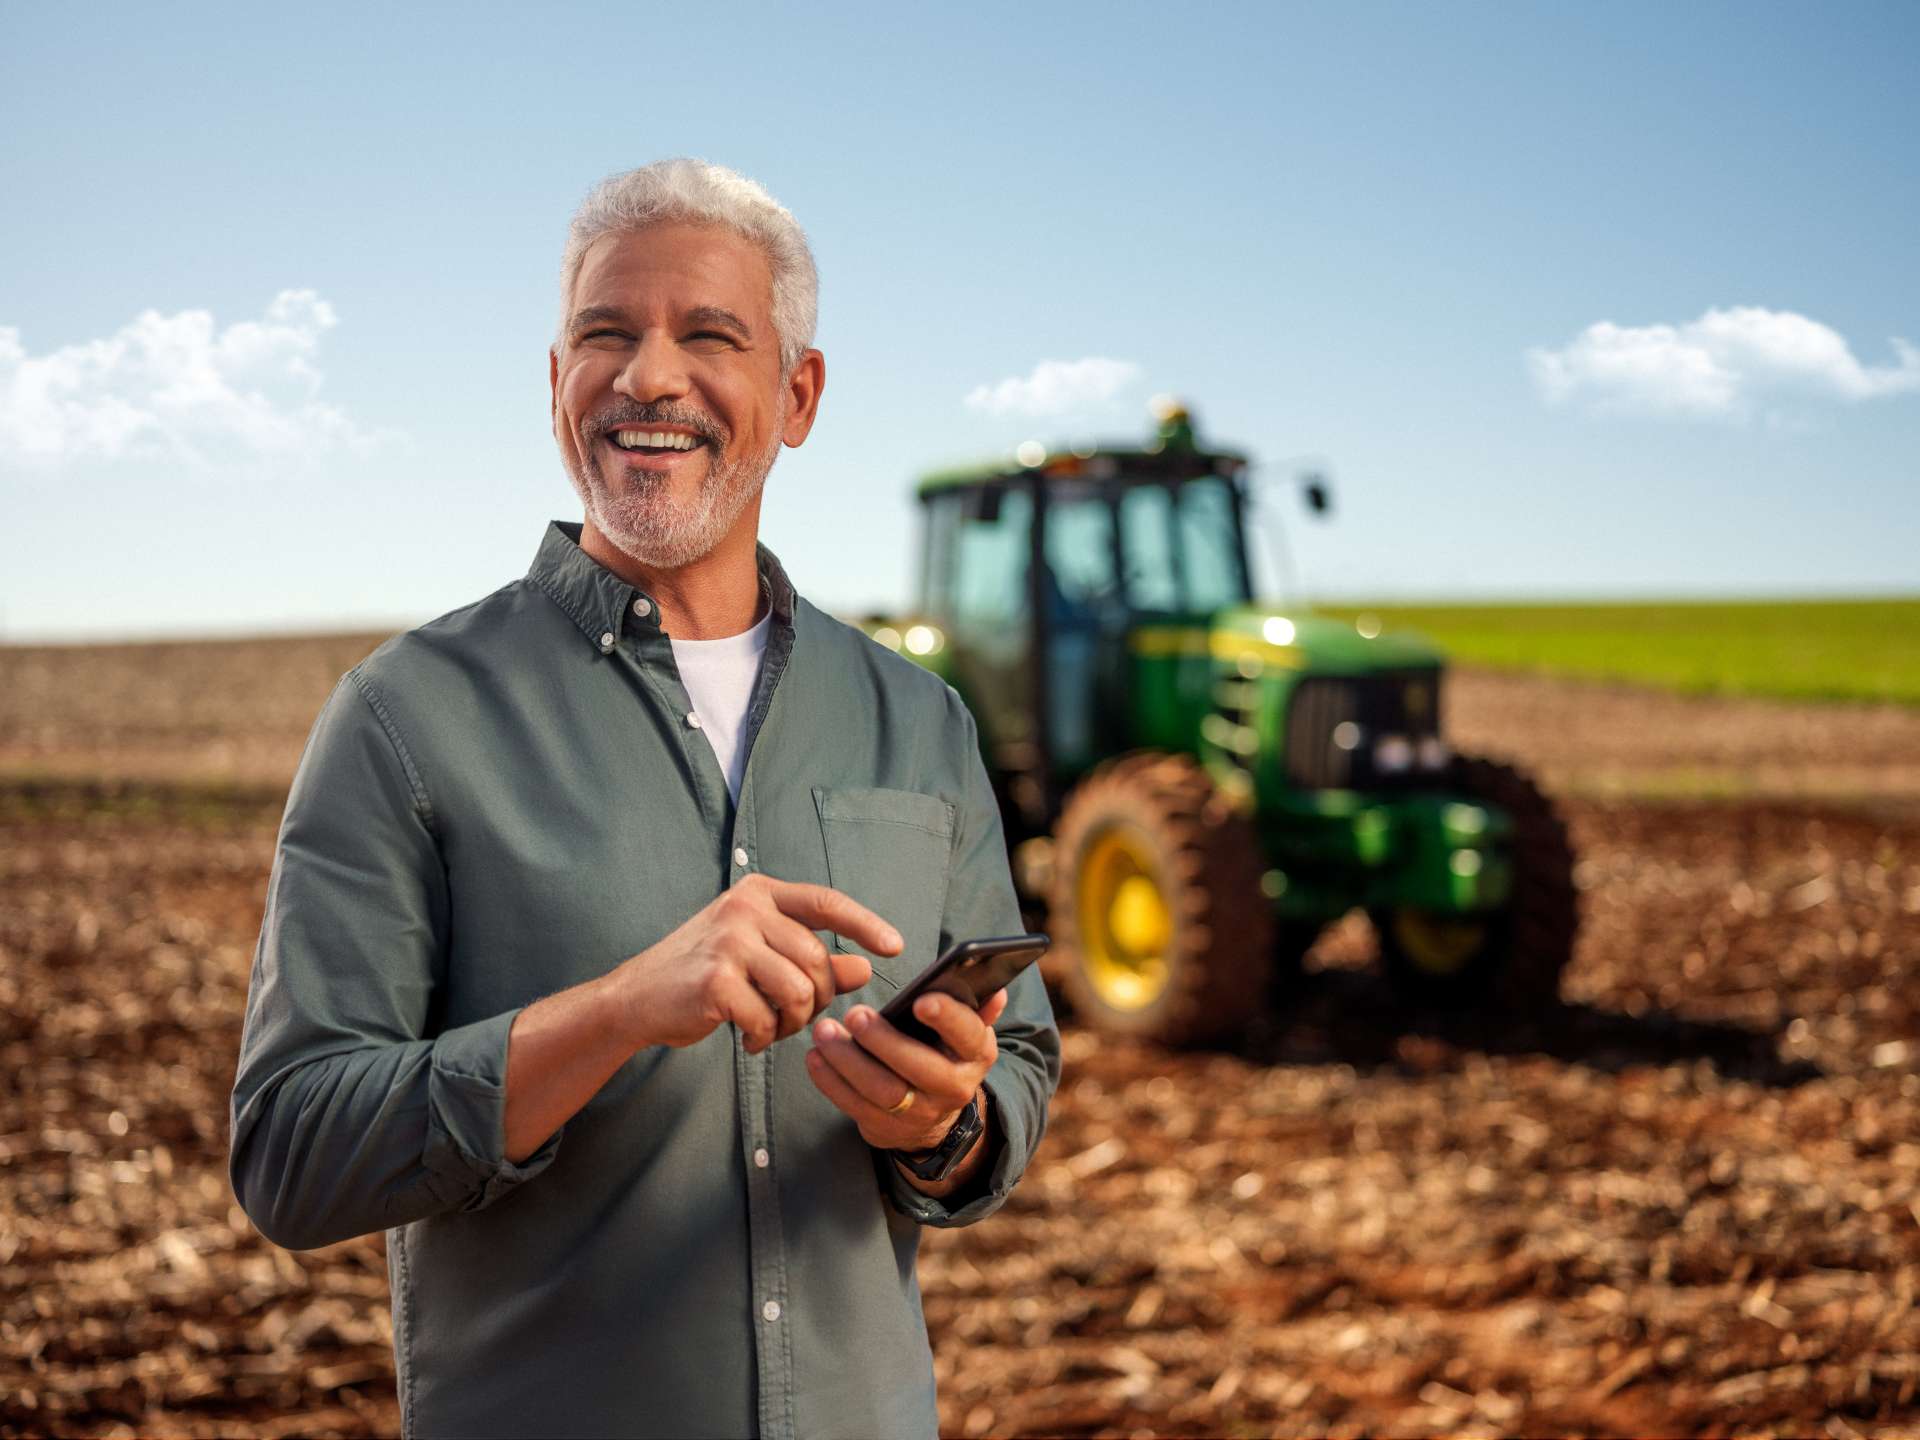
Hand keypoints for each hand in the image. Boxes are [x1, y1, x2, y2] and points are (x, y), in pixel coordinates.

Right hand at [613, 875, 899, 1053]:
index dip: (865, 924)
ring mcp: (728, 941)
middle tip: (795, 1018)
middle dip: (818, 998)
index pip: (825, 902)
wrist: (636, 998)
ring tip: (771, 1028)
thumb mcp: (759, 956)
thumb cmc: (703, 974)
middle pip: (816, 959)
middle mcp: (744, 909)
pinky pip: (767, 1017)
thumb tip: (863, 968)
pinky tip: (747, 1037)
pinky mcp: (715, 980)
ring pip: (798, 990)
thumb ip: (810, 959)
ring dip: (792, 1022)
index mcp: (759, 893)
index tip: (895, 947)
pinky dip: (764, 1037)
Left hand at [805, 988, 1009, 1151]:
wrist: (935, 1118)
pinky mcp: (886, 1129)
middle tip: (855, 1013)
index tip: (921, 999)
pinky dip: (831, 1082)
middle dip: (884, 1041)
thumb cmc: (943, 1054)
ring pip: (882, 1090)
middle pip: (919, 1067)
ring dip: (848, 1061)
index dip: (948, 1018)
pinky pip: (854, 1107)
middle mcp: (953, 1087)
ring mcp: (919, 1113)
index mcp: (975, 1054)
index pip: (969, 1034)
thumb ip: (975, 1008)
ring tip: (824, 1032)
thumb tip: (996, 990)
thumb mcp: (965, 1033)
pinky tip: (815, 1057)